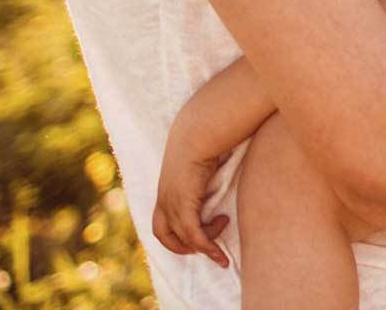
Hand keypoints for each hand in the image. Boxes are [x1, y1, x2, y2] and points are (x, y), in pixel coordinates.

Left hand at [150, 128, 231, 268]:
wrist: (198, 133)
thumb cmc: (202, 141)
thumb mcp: (198, 159)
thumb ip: (201, 171)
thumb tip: (216, 168)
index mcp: (165, 189)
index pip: (160, 221)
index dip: (173, 234)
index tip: (196, 233)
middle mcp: (164, 199)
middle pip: (164, 235)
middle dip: (182, 246)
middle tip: (205, 247)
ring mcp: (172, 203)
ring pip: (185, 236)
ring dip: (206, 243)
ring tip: (225, 225)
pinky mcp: (184, 205)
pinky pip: (195, 235)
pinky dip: (208, 246)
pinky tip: (221, 252)